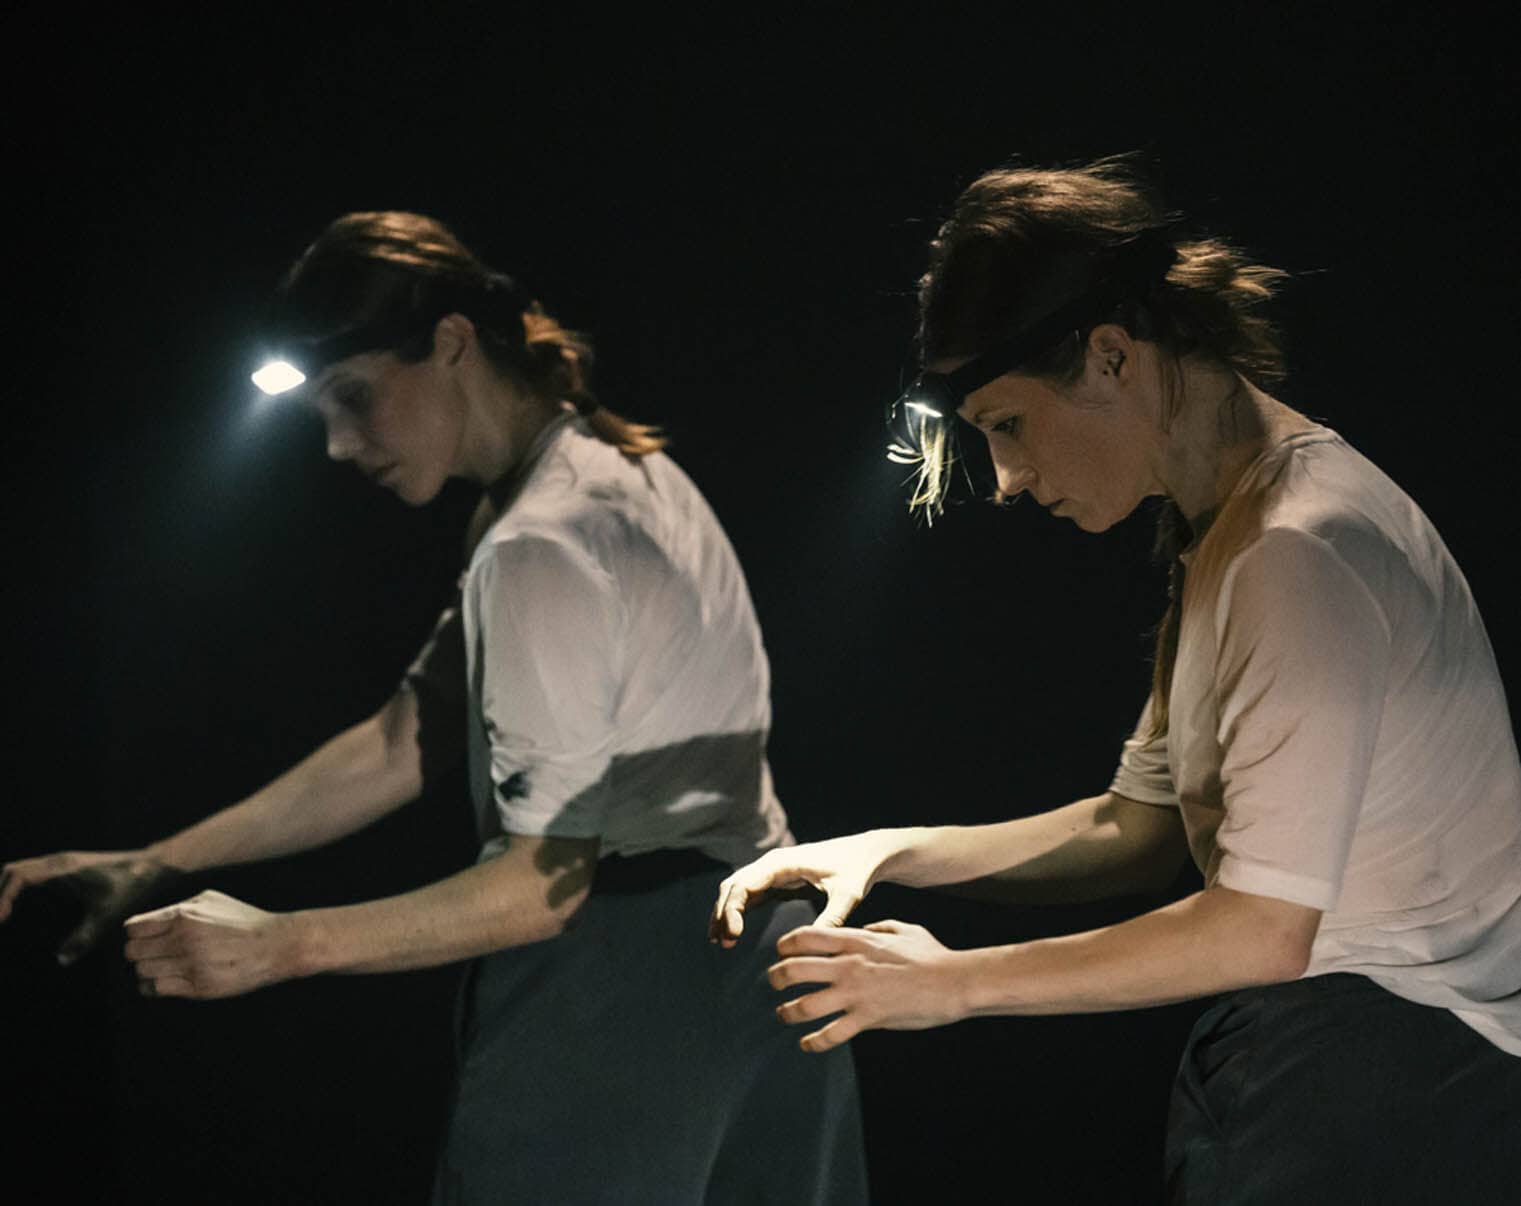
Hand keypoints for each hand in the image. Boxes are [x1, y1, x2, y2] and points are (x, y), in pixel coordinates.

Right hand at [0, 850, 182, 965]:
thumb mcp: (109, 913)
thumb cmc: (132, 886)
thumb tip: (61, 960)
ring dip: (5, 890)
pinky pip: (31, 876)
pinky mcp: (65, 870)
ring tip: (0, 918)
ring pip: (19, 872)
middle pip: (11, 872)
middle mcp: (56, 863)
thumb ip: (85, 936)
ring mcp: (59, 865)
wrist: (152, 866)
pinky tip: (15, 911)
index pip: (18, 876)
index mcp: (61, 868)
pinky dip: (17, 889)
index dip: (3, 896)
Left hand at [124, 890, 294, 998]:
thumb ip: (177, 908)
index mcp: (184, 916)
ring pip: (142, 972)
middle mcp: (184, 940)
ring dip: (148, 970)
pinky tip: (167, 980)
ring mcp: (191, 964)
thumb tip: (147, 921)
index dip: (137, 933)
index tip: (147, 937)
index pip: (133, 929)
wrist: (275, 945)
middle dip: (140, 952)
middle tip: (155, 953)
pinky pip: (157, 989)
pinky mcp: (198, 986)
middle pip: (133, 952)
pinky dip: (155, 986)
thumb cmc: (243, 921)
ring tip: (163, 967)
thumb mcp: (211, 900)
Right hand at [709, 831, 899, 947]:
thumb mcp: (847, 895)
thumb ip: (831, 918)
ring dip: (725, 912)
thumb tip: (813, 947)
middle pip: (734, 886)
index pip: (744, 884)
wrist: (866, 854)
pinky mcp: (777, 880)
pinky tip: (732, 932)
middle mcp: (772, 863)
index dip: (732, 910)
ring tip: (719, 942)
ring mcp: (772, 871)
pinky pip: (749, 894)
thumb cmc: (857, 870)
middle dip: (723, 913)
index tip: (733, 936)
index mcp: (782, 862)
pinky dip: (737, 911)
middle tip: (722, 944)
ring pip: (737, 889)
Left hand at [767, 919, 967, 1052]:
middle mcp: (848, 965)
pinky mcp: (867, 1019)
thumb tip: (865, 928)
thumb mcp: (903, 929)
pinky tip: (808, 1044)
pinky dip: (814, 1042)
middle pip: (794, 969)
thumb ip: (878, 927)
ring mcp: (856, 994)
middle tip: (774, 984)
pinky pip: (830, 1034)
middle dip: (776, 978)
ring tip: (783, 1015)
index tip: (781, 953)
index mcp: (855, 940)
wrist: (953, 982)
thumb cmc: (931, 954)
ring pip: (805, 1005)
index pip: (805, 937)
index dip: (785, 945)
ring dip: (787, 1012)